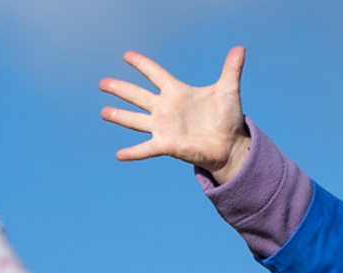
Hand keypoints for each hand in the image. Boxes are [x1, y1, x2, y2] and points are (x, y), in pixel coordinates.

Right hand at [99, 47, 250, 182]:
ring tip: (103, 112)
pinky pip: (146, 148)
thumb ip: (231, 69)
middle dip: (120, 88)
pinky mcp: (167, 145)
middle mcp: (166, 109)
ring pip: (135, 120)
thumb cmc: (228, 118)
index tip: (127, 55)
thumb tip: (240, 48)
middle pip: (137, 95)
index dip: (142, 64)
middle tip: (102, 83)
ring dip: (119, 116)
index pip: (155, 74)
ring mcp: (164, 128)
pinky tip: (119, 155)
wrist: (231, 145)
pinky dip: (133, 152)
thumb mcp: (228, 91)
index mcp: (177, 92)